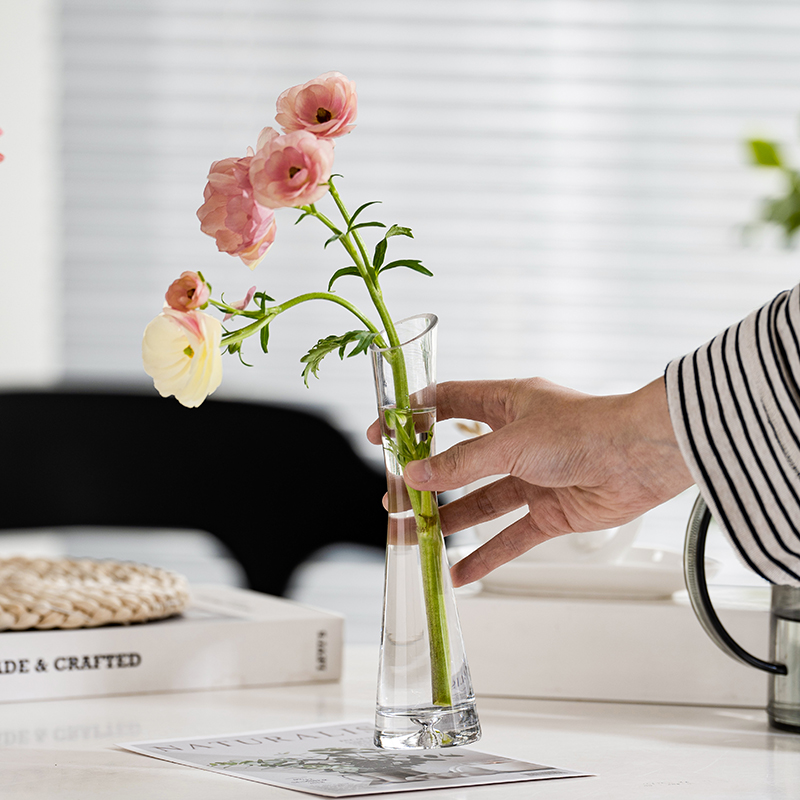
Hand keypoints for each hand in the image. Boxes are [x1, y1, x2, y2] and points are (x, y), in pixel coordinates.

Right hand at [369, 377, 693, 585]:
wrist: (644, 457)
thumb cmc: (585, 429)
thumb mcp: (512, 442)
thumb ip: (462, 463)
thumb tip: (415, 474)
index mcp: (506, 402)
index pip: (446, 402)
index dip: (411, 416)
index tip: (381, 434)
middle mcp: (516, 438)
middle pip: (458, 461)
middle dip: (425, 481)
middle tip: (393, 499)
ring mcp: (533, 476)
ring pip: (479, 501)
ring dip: (447, 520)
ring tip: (412, 537)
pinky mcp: (551, 511)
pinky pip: (511, 535)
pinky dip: (487, 555)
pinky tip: (459, 573)